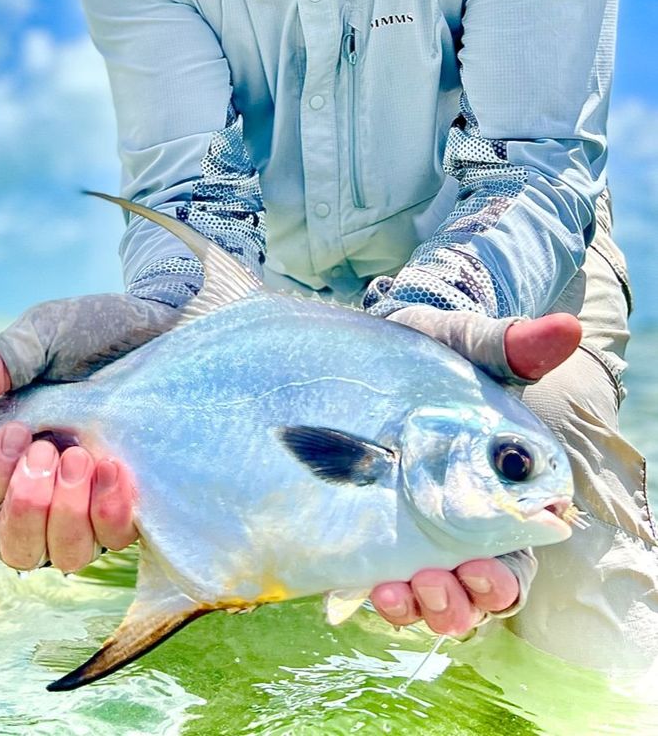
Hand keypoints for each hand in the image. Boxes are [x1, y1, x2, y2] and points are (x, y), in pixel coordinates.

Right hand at [0, 295, 154, 569]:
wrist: (158, 320)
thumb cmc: (92, 331)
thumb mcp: (44, 335)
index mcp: (13, 455)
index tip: (16, 435)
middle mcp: (47, 490)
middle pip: (16, 548)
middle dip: (26, 507)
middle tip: (48, 451)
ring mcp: (90, 503)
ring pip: (64, 556)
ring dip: (67, 515)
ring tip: (83, 457)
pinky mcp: (131, 504)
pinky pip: (115, 539)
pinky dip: (109, 512)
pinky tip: (115, 469)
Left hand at [369, 312, 578, 632]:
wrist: (384, 346)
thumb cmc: (439, 350)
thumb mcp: (473, 344)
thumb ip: (515, 346)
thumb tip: (565, 328)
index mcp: (504, 490)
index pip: (516, 556)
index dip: (501, 578)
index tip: (479, 567)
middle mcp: (470, 522)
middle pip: (476, 590)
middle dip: (461, 602)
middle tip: (437, 584)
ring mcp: (424, 530)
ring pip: (435, 595)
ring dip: (422, 606)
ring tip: (399, 593)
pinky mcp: (381, 531)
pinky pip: (390, 581)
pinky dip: (384, 595)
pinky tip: (369, 588)